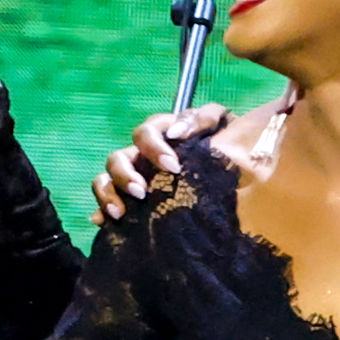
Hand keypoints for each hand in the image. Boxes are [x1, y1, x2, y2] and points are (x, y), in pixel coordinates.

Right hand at [91, 105, 228, 224]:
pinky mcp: (128, 198)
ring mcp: (131, 176)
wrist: (238, 170)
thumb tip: (175, 133)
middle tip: (141, 192)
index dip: (153, 147)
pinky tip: (103, 221)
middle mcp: (140, 154)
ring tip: (120, 213)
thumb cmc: (225, 144)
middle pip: (117, 157)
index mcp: (160, 134)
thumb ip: (202, 119)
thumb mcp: (220, 124)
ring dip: (108, 193)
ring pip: (104, 178)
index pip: (146, 132)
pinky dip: (101, 210)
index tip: (172, 166)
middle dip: (126, 175)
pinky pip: (104, 202)